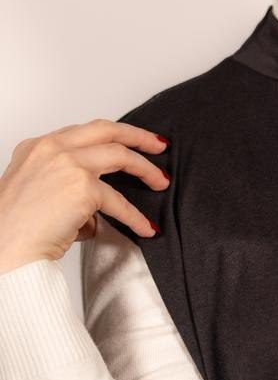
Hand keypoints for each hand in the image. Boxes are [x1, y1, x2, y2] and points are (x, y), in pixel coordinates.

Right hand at [0, 120, 169, 273]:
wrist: (2, 249)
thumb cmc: (13, 229)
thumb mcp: (34, 191)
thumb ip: (64, 184)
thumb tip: (97, 203)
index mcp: (37, 146)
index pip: (84, 131)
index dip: (112, 134)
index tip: (131, 139)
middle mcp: (52, 148)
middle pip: (107, 131)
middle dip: (138, 136)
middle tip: (158, 146)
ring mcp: (68, 164)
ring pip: (120, 156)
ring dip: (146, 170)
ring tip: (160, 182)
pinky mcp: (82, 188)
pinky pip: (118, 201)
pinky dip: (135, 216)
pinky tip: (146, 227)